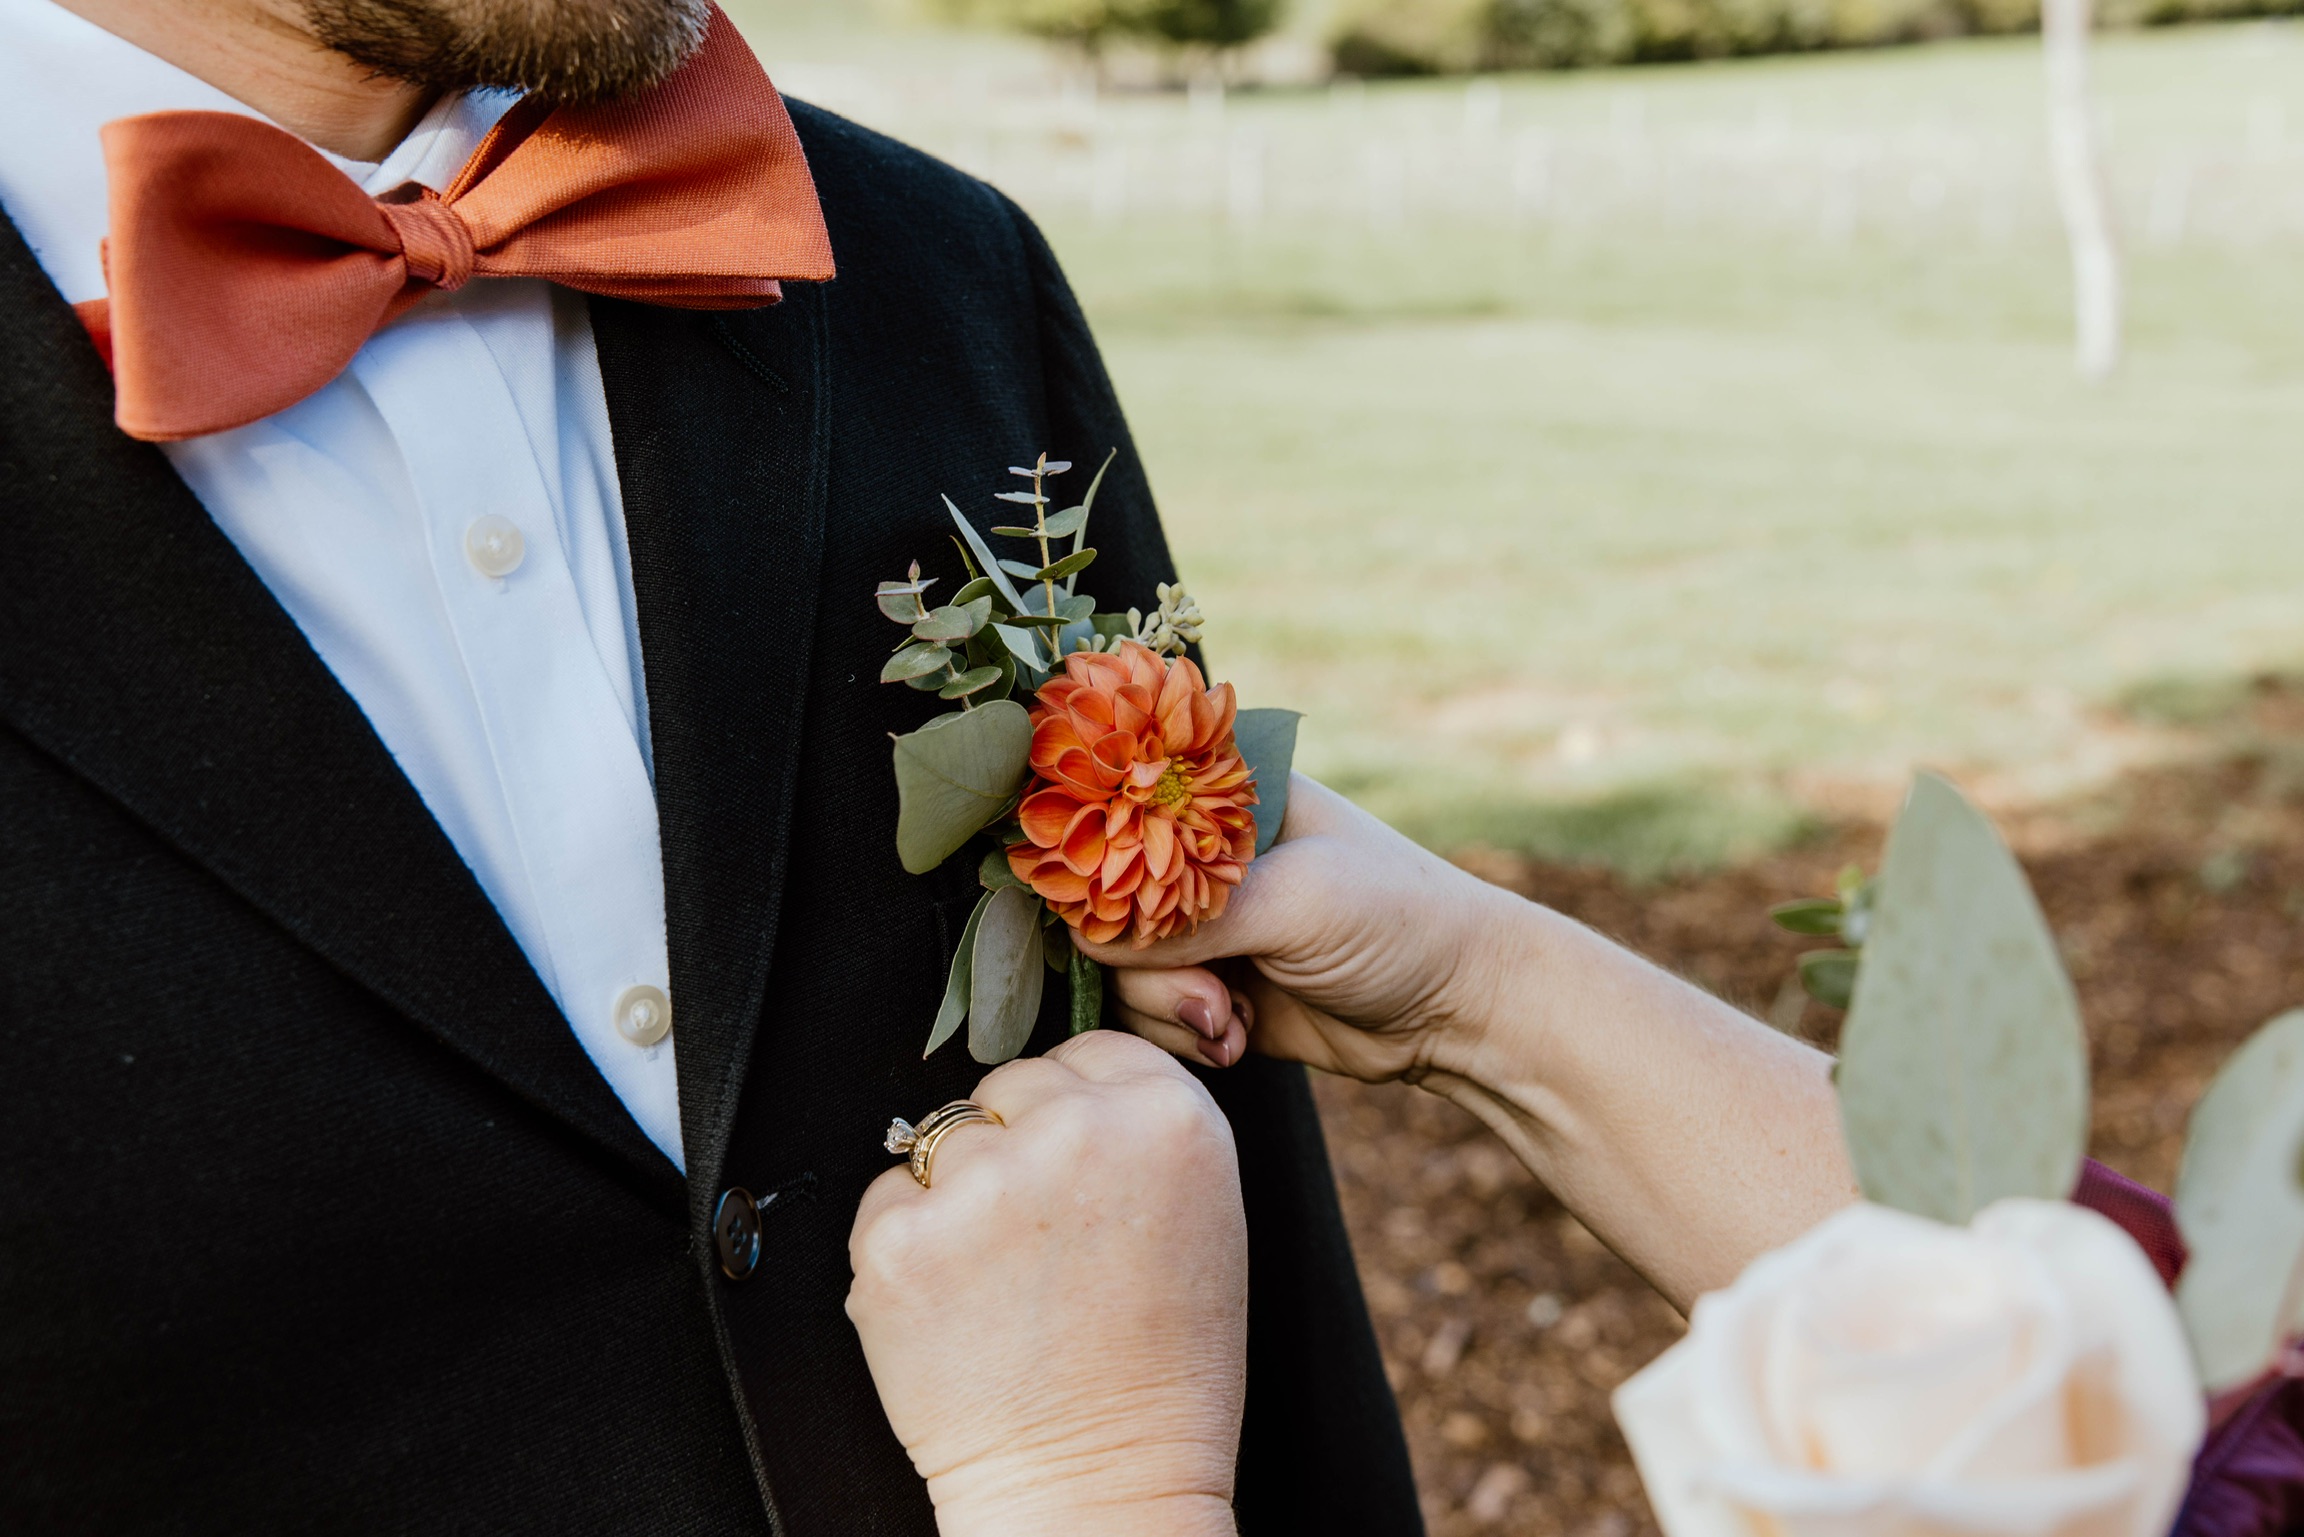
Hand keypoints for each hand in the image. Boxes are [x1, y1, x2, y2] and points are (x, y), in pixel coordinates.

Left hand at [845, 1031, 1245, 1536]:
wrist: (1097, 1484)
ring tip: (1001, 1283)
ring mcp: (983, 1182)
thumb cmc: (1158, 1373)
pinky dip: (905, 1250)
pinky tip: (957, 1308)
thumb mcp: (1203, 1217)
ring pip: (941, 1139)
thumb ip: (1141, 1132)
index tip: (1074, 1165)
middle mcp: (1079, 1130)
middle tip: (1040, 1242)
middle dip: (1012, 1147)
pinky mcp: (901, 1237)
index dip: (1074, 1110)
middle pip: (1011, 1085)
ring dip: (955, 1196)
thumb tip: (1070, 1091)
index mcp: (1170, 1117)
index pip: (1090, 1050)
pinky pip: (885, 1202)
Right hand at [1080, 773, 1525, 1085]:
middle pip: (1107, 902)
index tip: (1120, 914)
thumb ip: (1187, 915)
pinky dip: (1182, 1034)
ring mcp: (1203, 922)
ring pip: (1120, 967)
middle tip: (1210, 992)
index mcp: (1222, 796)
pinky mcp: (1209, 985)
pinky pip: (1148, 1012)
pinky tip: (1235, 1037)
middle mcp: (1201, 855)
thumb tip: (1088, 941)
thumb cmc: (1395, 922)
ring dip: (1166, 1008)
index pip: (1117, 808)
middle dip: (1146, 963)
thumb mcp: (1294, 901)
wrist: (1458, 1009)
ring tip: (1228, 1019)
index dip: (1100, 862)